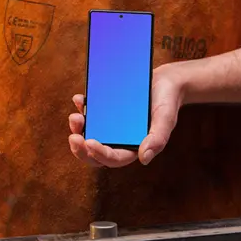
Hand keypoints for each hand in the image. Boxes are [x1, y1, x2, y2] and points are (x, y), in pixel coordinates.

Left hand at [67, 63, 184, 168]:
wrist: (166, 82)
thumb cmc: (167, 103)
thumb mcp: (166, 119)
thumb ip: (158, 139)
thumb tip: (144, 159)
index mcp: (133, 148)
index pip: (113, 158)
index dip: (99, 154)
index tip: (89, 143)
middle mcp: (119, 139)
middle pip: (95, 152)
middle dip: (81, 149)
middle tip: (73, 137)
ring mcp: (110, 125)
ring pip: (89, 133)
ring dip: (78, 128)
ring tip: (75, 117)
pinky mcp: (105, 109)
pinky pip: (90, 112)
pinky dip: (81, 107)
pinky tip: (78, 99)